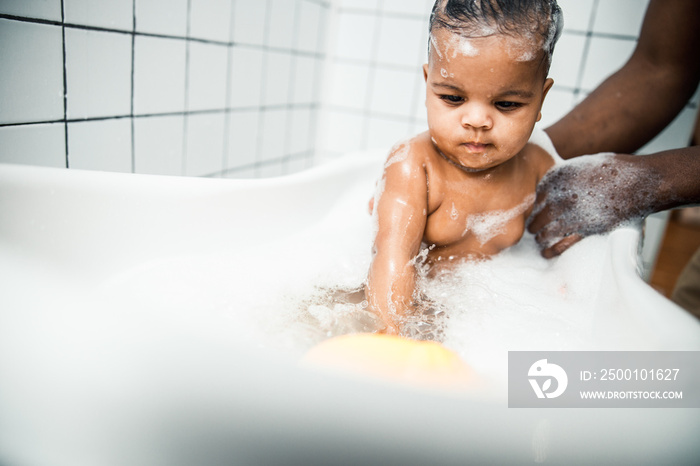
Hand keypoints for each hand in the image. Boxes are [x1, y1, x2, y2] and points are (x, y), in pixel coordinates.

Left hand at [527, 153, 659, 257]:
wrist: (638, 181)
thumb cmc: (614, 171)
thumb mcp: (582, 166)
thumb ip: (565, 177)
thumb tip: (552, 189)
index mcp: (558, 177)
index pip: (537, 196)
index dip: (536, 206)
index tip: (536, 211)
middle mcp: (560, 194)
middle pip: (538, 214)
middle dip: (535, 223)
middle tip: (533, 228)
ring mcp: (571, 211)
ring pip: (545, 230)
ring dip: (540, 238)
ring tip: (539, 241)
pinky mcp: (584, 227)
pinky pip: (561, 242)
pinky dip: (552, 249)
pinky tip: (546, 253)